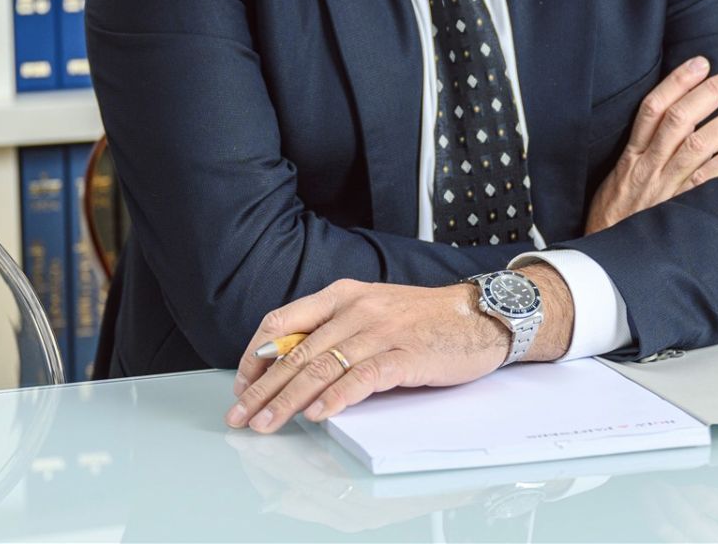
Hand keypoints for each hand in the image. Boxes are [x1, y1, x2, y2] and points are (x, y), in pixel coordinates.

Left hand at [226, 278, 507, 434]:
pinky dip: (338, 397)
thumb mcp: (370, 311)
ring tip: (268, 423)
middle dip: (263, 388)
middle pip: (297, 351)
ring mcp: (381, 330)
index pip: (283, 321)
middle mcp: (356, 308)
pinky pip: (364, 377)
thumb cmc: (421, 318)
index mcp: (342, 294)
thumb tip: (289, 364)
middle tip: (240, 416)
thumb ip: (334, 329)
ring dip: (289, 400)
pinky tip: (319, 414)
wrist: (477, 314)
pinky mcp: (405, 354)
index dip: (256, 354)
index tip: (241, 383)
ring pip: (323, 366)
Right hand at [585, 56, 717, 233]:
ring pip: (696, 146)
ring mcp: (664, 187)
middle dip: (709, 94)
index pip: (653, 108)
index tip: (700, 63)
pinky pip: (706, 183)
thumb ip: (640, 151)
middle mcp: (648, 166)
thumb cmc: (612, 214)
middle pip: (679, 119)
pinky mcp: (677, 209)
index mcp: (632, 154)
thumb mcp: (617, 174)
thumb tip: (666, 122)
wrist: (605, 255)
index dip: (677, 82)